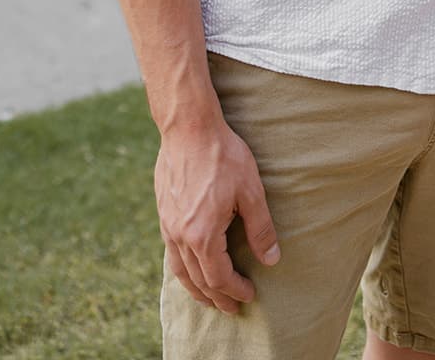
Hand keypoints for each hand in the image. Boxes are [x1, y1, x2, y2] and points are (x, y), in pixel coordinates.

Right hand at [155, 121, 280, 312]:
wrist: (188, 127)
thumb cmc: (223, 156)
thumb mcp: (251, 191)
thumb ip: (260, 228)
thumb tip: (271, 259)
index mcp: (202, 235)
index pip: (218, 277)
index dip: (235, 290)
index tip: (249, 295)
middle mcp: (179, 236)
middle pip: (197, 280)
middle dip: (216, 297)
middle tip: (231, 308)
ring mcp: (167, 225)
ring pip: (179, 270)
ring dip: (196, 287)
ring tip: (209, 297)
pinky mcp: (163, 212)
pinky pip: (171, 252)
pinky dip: (183, 268)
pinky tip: (192, 264)